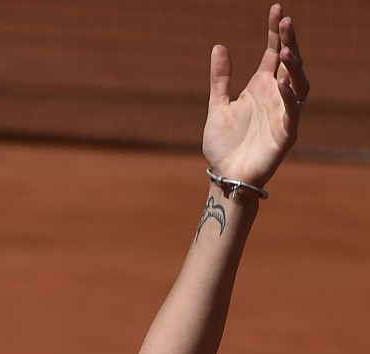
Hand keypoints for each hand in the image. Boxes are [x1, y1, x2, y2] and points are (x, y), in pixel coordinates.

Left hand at [202, 4, 309, 188]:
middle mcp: (275, 97)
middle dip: (289, 41)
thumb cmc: (223, 145)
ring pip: (298, 84)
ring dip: (293, 66)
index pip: (272, 53)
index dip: (275, 32)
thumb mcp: (217, 106)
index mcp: (260, 88)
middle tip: (285, 21)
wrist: (225, 175)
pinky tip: (282, 81)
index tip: (276, 9)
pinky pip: (292, 110)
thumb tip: (219, 45)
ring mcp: (283, 113)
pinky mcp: (286, 133)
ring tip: (284, 49)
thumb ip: (220, 78)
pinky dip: (289, 95)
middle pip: (289, 63)